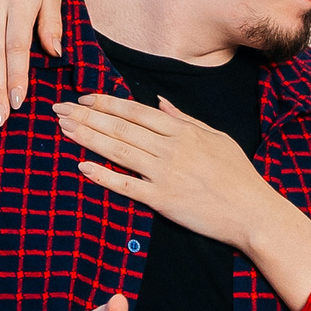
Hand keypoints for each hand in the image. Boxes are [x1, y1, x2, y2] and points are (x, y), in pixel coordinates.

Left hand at [56, 95, 310, 309]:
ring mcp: (165, 174)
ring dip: (87, 138)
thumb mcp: (215, 137)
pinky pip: (127, 185)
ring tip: (63, 129)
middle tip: (57, 109)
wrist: (253, 211)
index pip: (135, 111)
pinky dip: (103, 176)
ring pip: (118, 151)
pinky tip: (82, 167)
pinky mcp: (162, 200)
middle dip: (85, 116)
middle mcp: (170, 148)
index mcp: (181, 130)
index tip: (81, 99)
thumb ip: (184, 119)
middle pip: (119, 127)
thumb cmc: (237, 174)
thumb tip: (160, 102)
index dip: (105, 103)